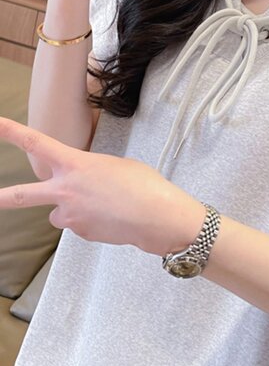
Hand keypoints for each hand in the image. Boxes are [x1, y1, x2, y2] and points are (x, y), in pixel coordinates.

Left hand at [0, 117, 205, 255]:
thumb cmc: (144, 185)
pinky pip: (77, 225)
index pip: (37, 144)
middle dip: (2, 198)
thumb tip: (82, 186)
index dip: (13, 133)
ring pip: (59, 213)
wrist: (157, 217)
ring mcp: (71, 215)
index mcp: (75, 164)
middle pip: (23, 196)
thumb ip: (89, 172)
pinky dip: (90, 222)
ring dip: (71, 210)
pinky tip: (111, 218)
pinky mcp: (80, 233)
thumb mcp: (115, 166)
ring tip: (101, 207)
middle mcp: (66, 190)